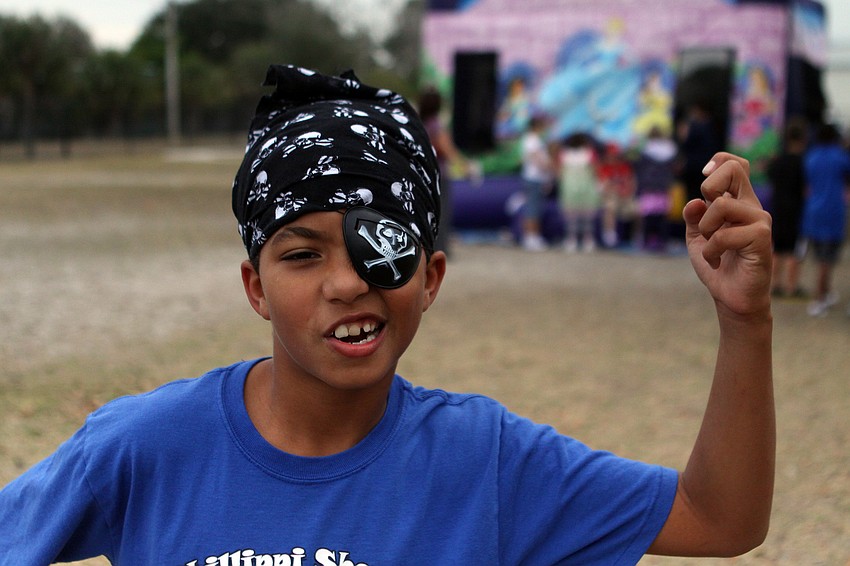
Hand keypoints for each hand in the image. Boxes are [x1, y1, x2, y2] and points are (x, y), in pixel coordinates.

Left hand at [682, 153, 772, 317]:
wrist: (731, 296)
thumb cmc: (717, 264)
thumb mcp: (697, 238)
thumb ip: (693, 217)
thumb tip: (695, 202)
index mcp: (737, 202)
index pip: (736, 165)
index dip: (720, 162)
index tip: (705, 177)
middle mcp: (751, 207)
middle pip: (734, 170)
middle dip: (708, 189)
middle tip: (706, 219)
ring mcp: (759, 220)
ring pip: (720, 204)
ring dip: (705, 230)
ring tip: (711, 248)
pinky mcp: (761, 238)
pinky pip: (724, 234)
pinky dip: (711, 250)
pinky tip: (717, 262)